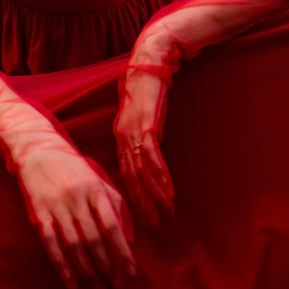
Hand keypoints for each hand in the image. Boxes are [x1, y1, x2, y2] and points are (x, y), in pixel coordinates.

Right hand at [15, 139, 137, 288]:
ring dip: (87, 270)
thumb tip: (131, 238)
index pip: (111, 224)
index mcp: (95, 188)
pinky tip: (72, 281)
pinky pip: (51, 243)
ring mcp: (57, 205)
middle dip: (106, 266)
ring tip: (98, 288)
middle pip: (94, 239)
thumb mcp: (100, 179)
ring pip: (74, 245)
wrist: (40, 150)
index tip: (131, 271)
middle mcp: (77, 197)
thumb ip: (118, 205)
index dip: (122, 250)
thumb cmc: (75, 168)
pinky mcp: (39, 212)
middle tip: (114, 286)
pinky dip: (62, 265)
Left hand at [113, 68, 174, 226]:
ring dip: (154, 194)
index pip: (125, 172)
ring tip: (164, 212)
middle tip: (152, 224)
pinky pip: (153, 158)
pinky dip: (161, 177)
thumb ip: (144, 134)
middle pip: (131, 177)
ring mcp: (133, 132)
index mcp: (120, 135)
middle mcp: (123, 136)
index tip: (141, 214)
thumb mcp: (143, 115)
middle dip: (142, 202)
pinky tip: (168, 191)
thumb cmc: (147, 87)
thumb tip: (152, 150)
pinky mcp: (147, 127)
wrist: (149, 63)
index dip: (132, 194)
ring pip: (141, 172)